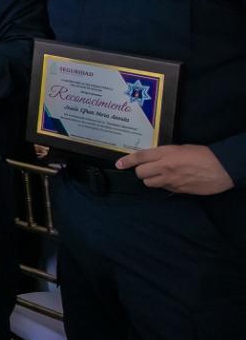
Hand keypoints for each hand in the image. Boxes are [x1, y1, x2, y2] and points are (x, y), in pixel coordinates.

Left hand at [117, 145, 234, 194]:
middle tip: (147, 169)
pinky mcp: (177, 190)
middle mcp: (164, 167)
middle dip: (141, 171)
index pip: (140, 157)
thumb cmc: (204, 155)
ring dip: (151, 179)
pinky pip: (163, 189)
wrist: (222, 168)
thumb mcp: (181, 148)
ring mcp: (170, 180)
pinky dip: (163, 185)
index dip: (127, 161)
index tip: (118, 164)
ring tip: (160, 175)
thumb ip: (166, 153)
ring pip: (149, 183)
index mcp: (166, 153)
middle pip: (140, 173)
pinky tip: (173, 180)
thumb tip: (155, 158)